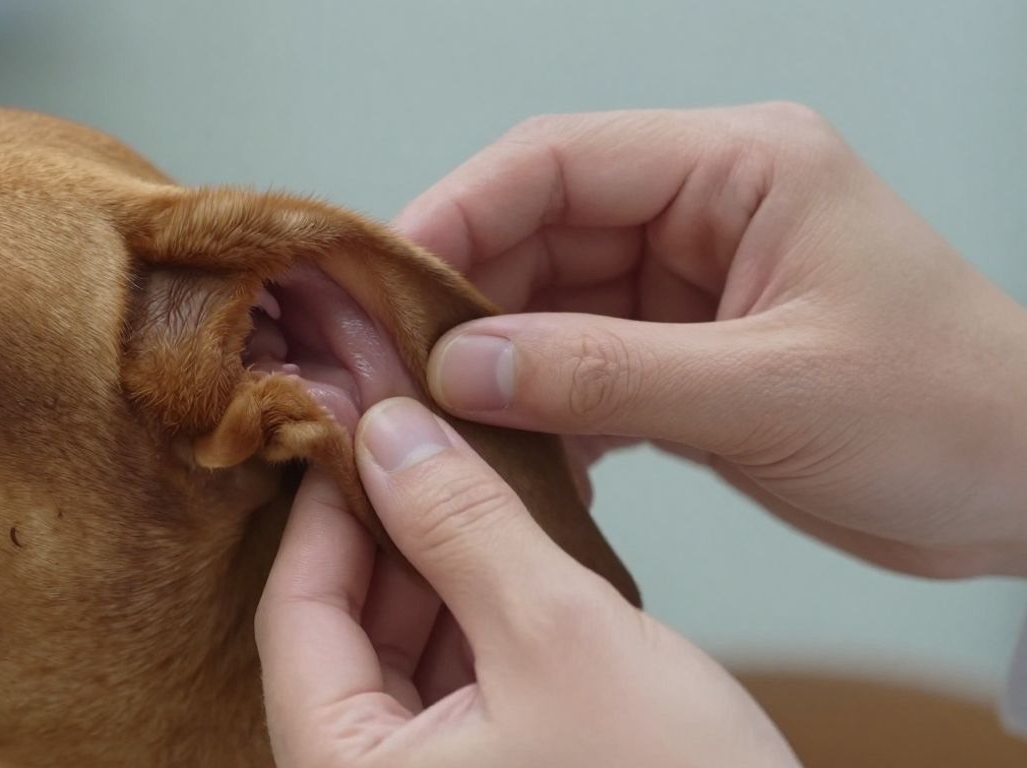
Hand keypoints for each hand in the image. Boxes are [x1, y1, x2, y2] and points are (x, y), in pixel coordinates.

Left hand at [257, 397, 797, 767]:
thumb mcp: (559, 635)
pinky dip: (478, 617)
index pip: (295, 614)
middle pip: (344, 632)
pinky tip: (511, 555)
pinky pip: (454, 684)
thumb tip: (389, 434)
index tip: (357, 426)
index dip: (327, 507)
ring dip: (437, 567)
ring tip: (472, 481)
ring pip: (402, 654)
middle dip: (390, 530)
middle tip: (423, 439)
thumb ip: (462, 526)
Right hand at [396, 104, 1026, 577]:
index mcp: (739, 167)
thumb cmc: (948, 413)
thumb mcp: (769, 391)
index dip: (459, 211)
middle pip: (540, 229)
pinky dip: (548, 408)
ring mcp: (691, 283)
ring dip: (500, 364)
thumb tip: (463, 370)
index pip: (558, 160)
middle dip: (468, 301)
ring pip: (551, 304)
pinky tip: (528, 455)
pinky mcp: (687, 351)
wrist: (1026, 490)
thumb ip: (606, 376)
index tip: (387, 282)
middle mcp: (705, 211)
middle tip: (400, 372)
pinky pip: (584, 363)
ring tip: (451, 425)